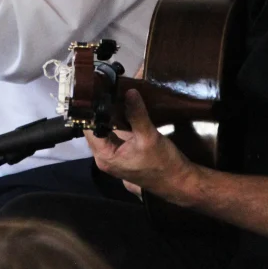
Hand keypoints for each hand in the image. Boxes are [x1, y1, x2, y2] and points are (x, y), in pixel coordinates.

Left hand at [85, 89, 198, 205]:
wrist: (179, 182)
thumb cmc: (162, 163)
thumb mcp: (149, 137)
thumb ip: (137, 114)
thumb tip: (129, 91)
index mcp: (104, 155)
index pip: (88, 128)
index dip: (91, 109)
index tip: (97, 90)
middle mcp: (103, 156)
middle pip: (95, 127)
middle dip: (101, 109)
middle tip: (106, 87)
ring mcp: (112, 155)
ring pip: (104, 129)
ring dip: (110, 113)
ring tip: (113, 92)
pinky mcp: (121, 152)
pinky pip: (114, 133)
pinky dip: (117, 120)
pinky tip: (123, 106)